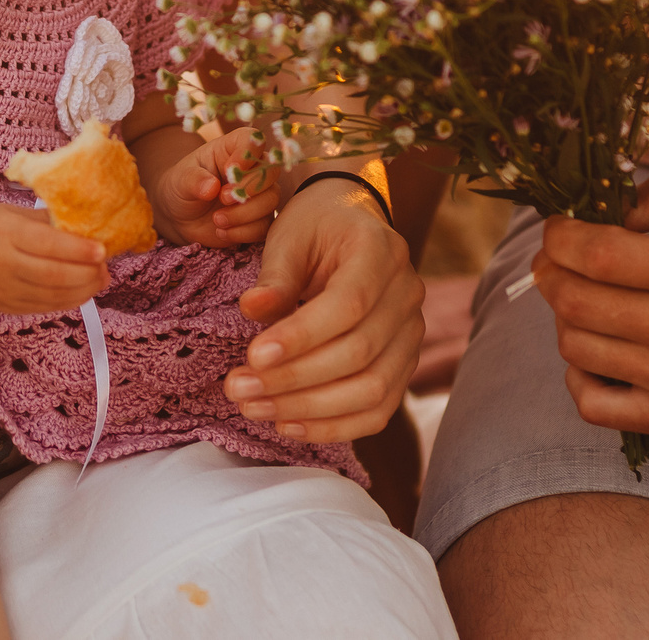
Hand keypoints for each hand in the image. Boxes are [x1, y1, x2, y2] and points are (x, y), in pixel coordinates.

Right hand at [0, 204, 108, 314]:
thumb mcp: (9, 212)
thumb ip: (44, 220)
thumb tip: (83, 224)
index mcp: (5, 234)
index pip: (48, 245)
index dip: (79, 249)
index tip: (102, 248)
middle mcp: (4, 265)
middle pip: (55, 275)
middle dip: (87, 273)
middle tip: (106, 266)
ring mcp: (5, 290)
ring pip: (53, 296)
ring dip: (83, 290)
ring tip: (100, 278)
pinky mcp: (7, 307)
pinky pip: (45, 308)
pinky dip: (68, 301)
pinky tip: (82, 290)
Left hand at [150, 126, 278, 247]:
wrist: (180, 216)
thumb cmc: (181, 188)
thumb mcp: (181, 179)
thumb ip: (194, 180)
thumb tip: (211, 187)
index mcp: (232, 149)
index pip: (253, 140)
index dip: (247, 154)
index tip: (229, 170)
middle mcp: (251, 170)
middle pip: (270, 172)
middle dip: (249, 188)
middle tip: (223, 198)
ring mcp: (257, 195)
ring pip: (271, 200)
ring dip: (244, 213)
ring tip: (217, 220)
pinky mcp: (258, 219)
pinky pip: (265, 226)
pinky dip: (243, 232)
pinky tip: (221, 232)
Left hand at [224, 179, 421, 440]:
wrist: (349, 222)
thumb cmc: (314, 227)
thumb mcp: (289, 236)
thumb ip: (275, 276)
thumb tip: (252, 309)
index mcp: (380, 252)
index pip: (348, 304)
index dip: (301, 336)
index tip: (253, 355)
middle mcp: (406, 295)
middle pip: (359, 353)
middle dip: (293, 379)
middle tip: (237, 388)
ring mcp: (411, 334)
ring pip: (372, 390)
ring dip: (308, 409)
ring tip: (252, 407)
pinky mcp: (402, 366)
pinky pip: (377, 409)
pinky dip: (333, 426)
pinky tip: (286, 424)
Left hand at [532, 166, 648, 442]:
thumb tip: (618, 209)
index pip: (598, 254)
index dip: (561, 235)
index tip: (561, 226)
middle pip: (574, 301)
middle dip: (551, 270)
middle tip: (559, 257)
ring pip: (576, 348)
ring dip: (564, 316)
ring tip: (586, 298)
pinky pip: (593, 404)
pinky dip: (578, 374)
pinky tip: (599, 350)